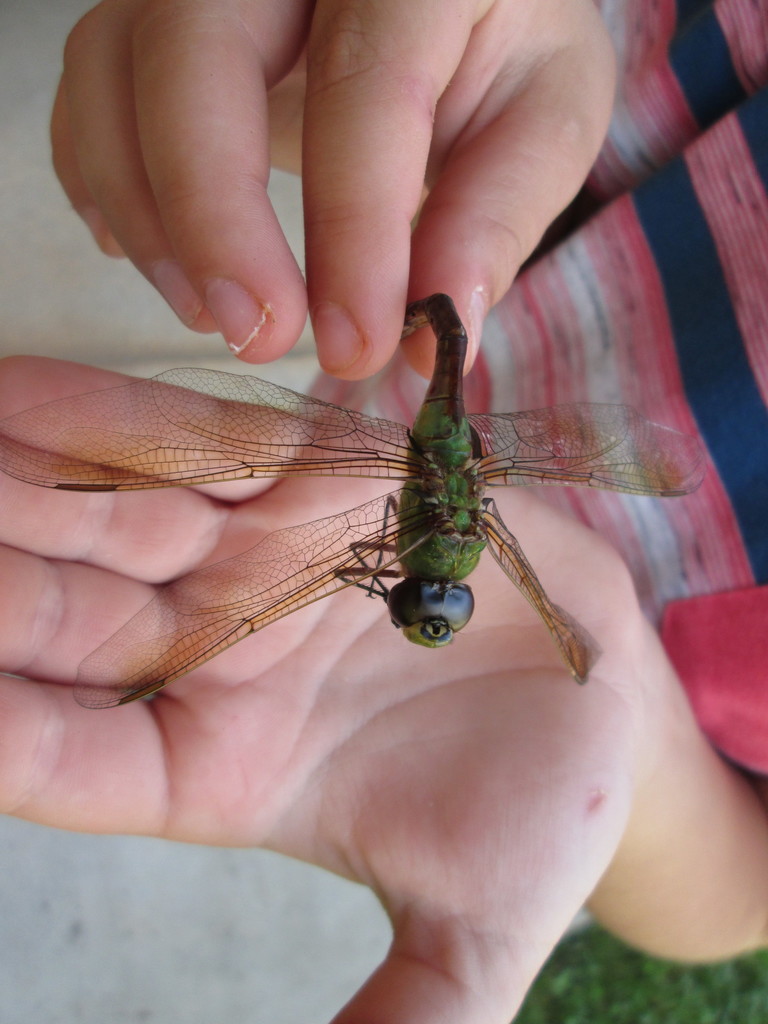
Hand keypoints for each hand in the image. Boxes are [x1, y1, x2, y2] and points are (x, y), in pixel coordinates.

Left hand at [1, 357, 662, 1022]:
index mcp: (216, 772)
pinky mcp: (317, 482)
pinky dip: (121, 415)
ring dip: (22, 482)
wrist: (612, 695)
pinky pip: (210, 442)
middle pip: (63, 619)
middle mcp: (215, 658)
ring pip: (116, 514)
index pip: (65, 759)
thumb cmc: (540, 815)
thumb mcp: (474, 936)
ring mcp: (258, 560)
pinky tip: (23, 389)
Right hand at [52, 0, 614, 377]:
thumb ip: (496, 215)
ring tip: (218, 315)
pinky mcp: (147, 21)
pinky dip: (107, 190)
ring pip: (114, 73)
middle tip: (258, 337)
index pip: (362, 89)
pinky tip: (166, 261)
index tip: (359, 346)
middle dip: (216, 217)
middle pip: (195, 53)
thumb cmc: (502, 49)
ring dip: (152, 217)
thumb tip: (434, 335)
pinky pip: (86, 98)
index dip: (354, 233)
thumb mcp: (542, 117)